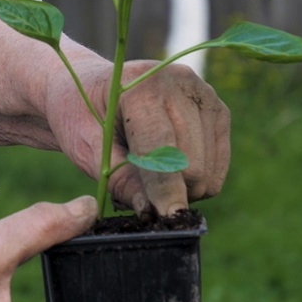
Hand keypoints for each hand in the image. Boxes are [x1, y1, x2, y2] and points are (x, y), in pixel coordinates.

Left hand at [45, 51, 230, 214]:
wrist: (92, 87)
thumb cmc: (82, 116)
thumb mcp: (86, 148)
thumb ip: (119, 179)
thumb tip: (151, 210)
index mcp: (143, 87)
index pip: (162, 149)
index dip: (165, 189)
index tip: (167, 217)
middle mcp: (182, 84)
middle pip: (193, 165)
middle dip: (168, 191)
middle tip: (136, 188)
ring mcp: (206, 96)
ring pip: (208, 171)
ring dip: (181, 187)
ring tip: (148, 174)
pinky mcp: (219, 112)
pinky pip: (218, 167)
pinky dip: (196, 180)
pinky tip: (169, 167)